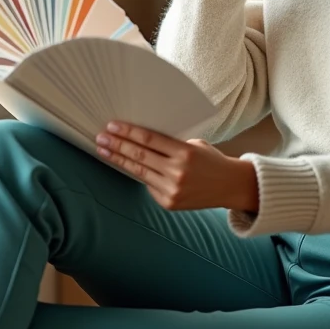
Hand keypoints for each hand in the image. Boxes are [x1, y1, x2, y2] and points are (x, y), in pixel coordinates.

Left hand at [95, 121, 258, 212]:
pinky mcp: (169, 202)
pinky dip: (137, 174)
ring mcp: (172, 189)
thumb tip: (140, 138)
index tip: (112, 126)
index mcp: (185, 153)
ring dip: (119, 159)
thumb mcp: (195, 145)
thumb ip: (171, 144)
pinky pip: (148, 185)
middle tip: (100, 137)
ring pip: (139, 171)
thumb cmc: (210, 160)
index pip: (149, 139)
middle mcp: (177, 172)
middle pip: (140, 155)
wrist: (229, 186)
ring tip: (104, 150)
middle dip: (117, 145)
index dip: (129, 132)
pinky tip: (125, 164)